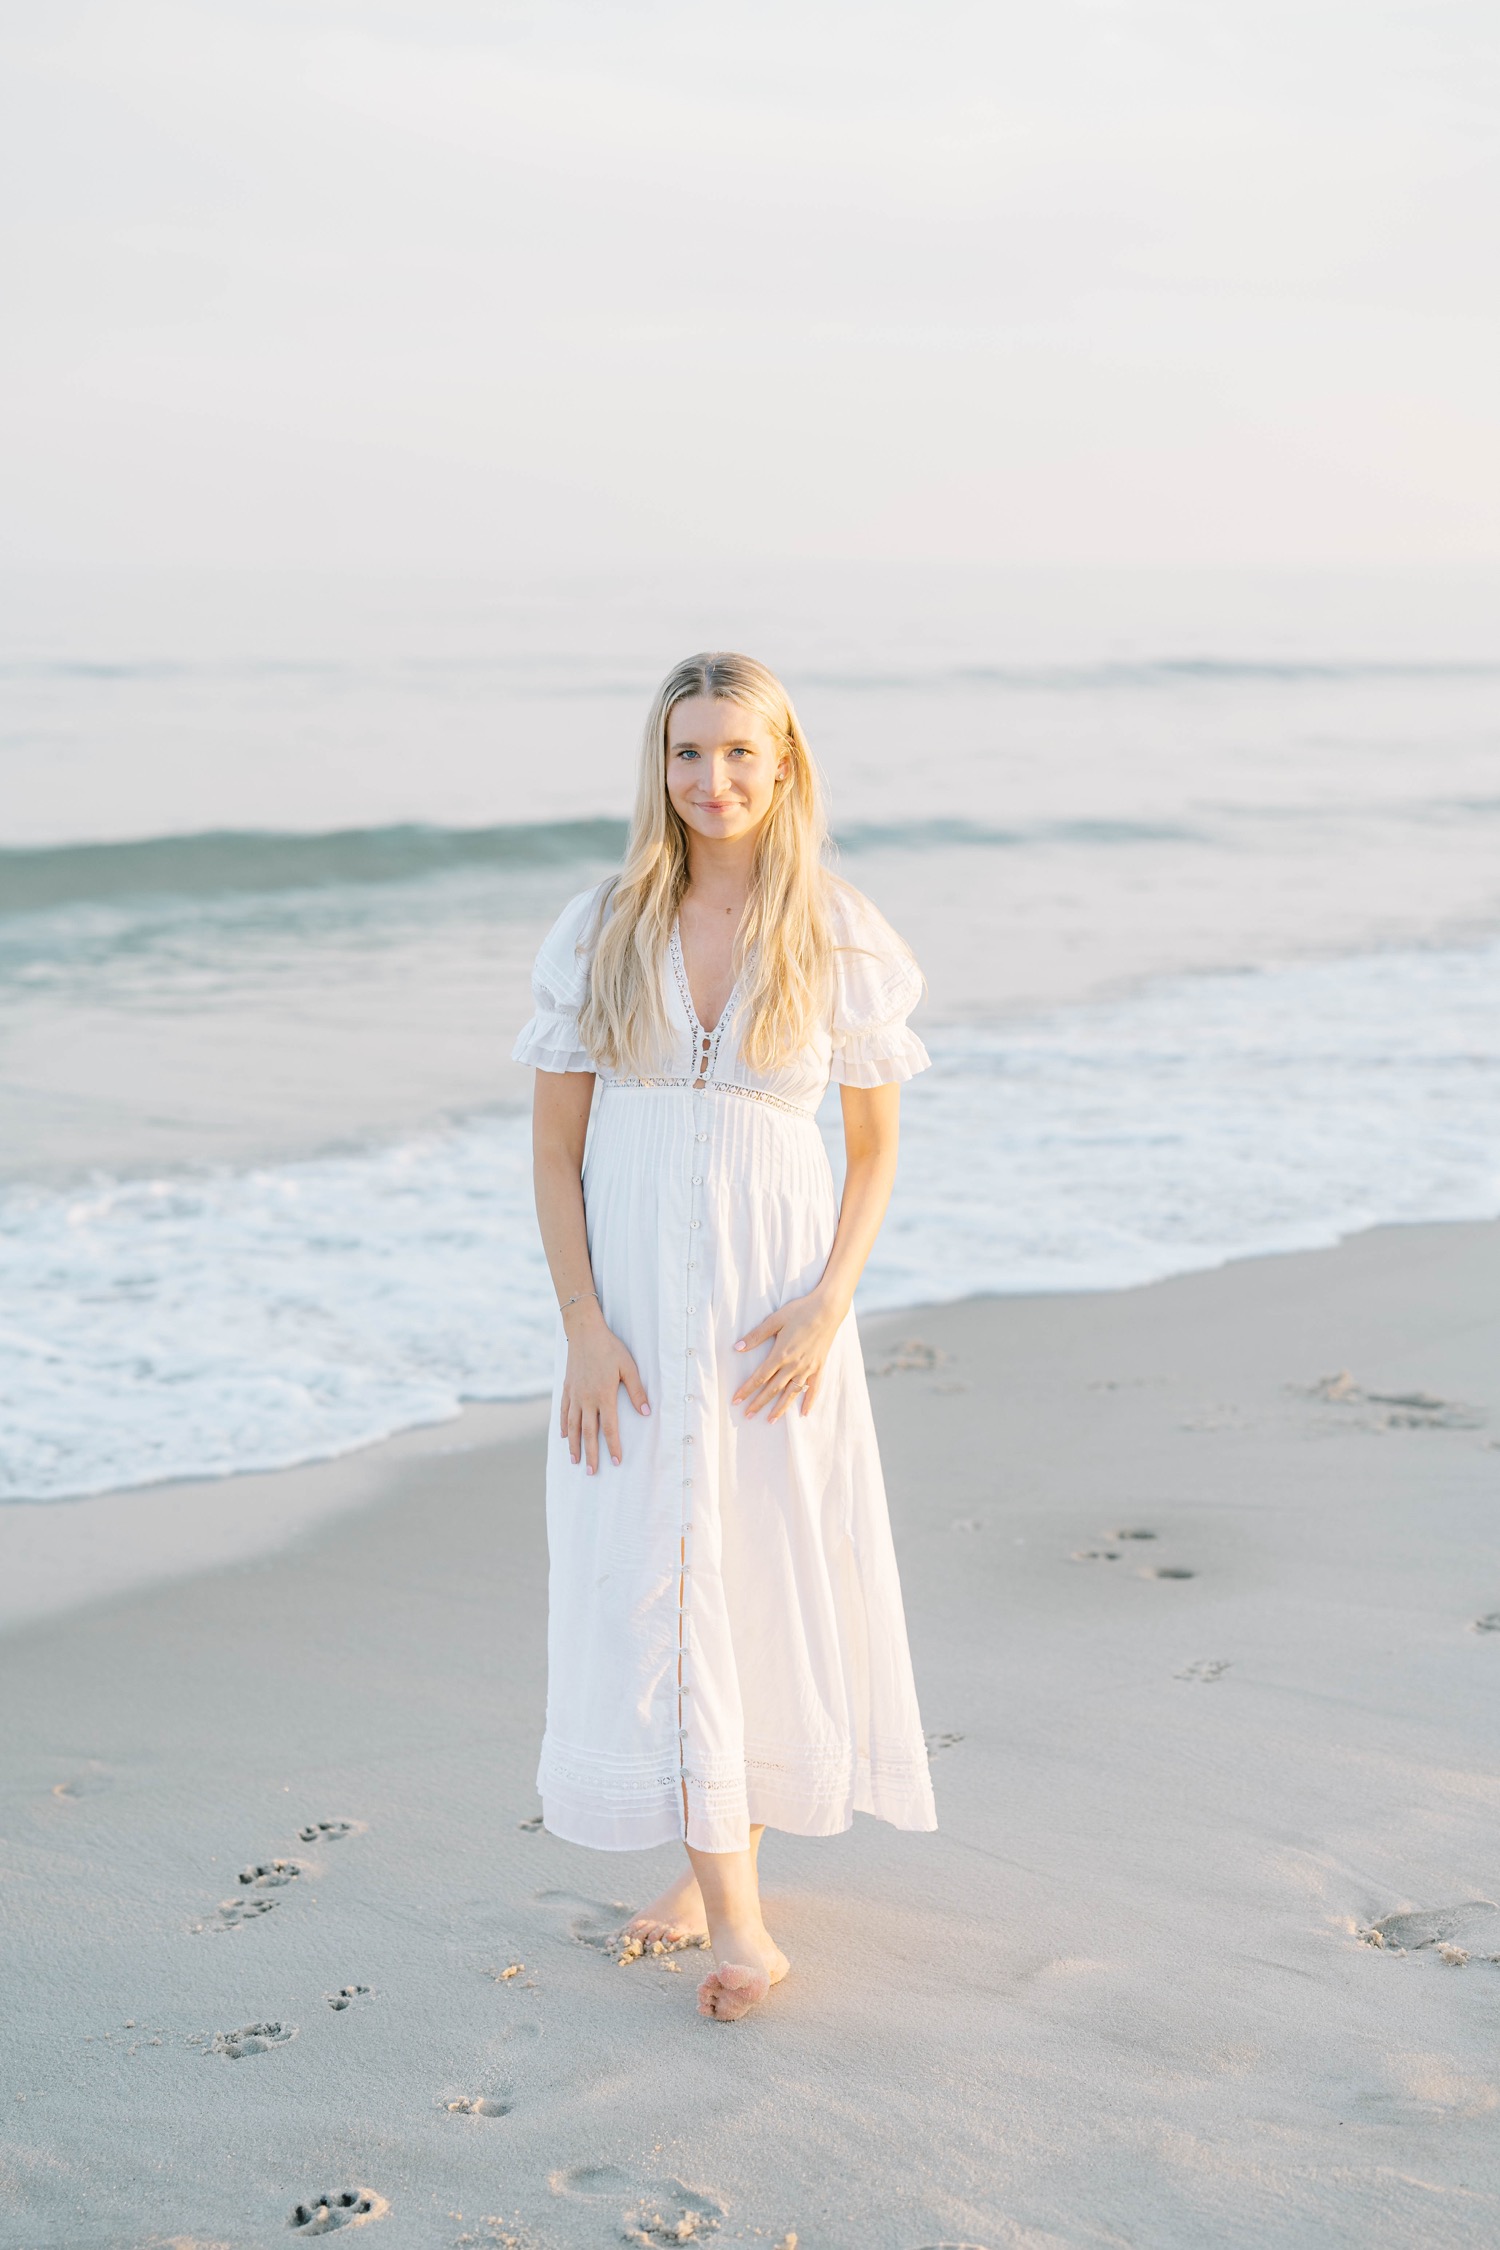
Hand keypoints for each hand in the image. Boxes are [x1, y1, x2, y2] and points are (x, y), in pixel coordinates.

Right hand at [561, 1307, 649, 1472]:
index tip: (615, 1462)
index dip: (612, 1446)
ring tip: (575, 1461)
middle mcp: (586, 1399)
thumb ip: (637, 1391)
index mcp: (604, 1396)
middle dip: (591, 1454)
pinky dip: (563, 1426)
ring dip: (574, 1446)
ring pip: (572, 1426)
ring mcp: (574, 1394)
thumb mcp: (629, 1367)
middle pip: (587, 1433)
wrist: (584, 1331)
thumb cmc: (610, 1348)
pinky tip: (564, 1437)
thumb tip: (647, 1412)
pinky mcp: (567, 1388)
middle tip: (591, 1472)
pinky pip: (563, 1411)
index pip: (609, 1428)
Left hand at [731, 1287, 847, 1421]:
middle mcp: (794, 1365)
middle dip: (759, 1403)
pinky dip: (809, 1401)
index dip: (746, 1390)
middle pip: (773, 1389)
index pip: (759, 1377)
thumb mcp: (775, 1320)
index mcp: (781, 1354)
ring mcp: (808, 1368)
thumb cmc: (800, 1311)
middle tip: (747, 1415)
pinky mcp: (819, 1367)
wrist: (827, 1309)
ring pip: (791, 1393)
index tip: (736, 1401)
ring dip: (780, 1408)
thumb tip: (737, 1347)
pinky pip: (814, 1388)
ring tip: (770, 1420)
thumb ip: (756, 1336)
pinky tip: (804, 1413)